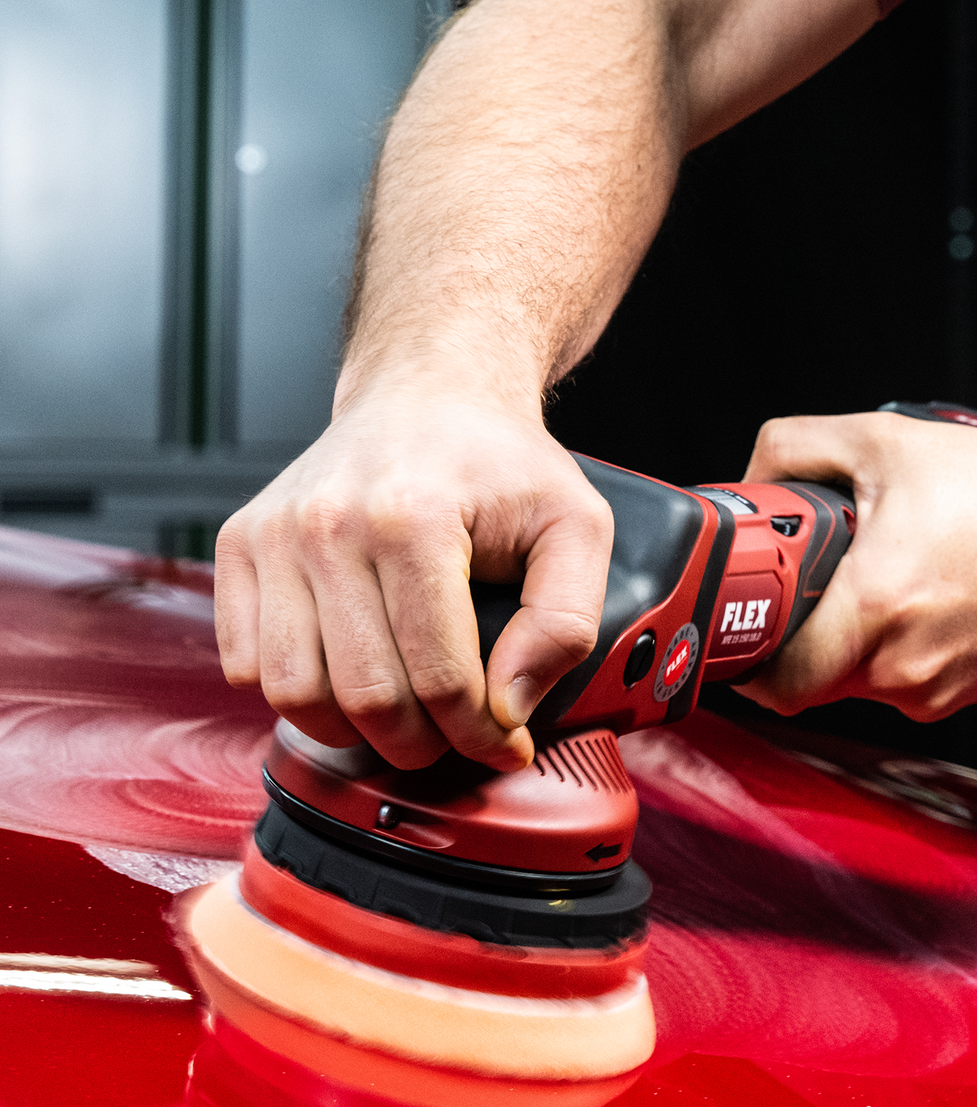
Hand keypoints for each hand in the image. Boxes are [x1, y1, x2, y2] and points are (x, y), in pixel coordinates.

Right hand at [213, 377, 612, 769]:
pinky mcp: (241, 542)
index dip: (479, 733)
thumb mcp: (575, 523)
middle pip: (364, 695)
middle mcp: (330, 524)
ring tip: (400, 713)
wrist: (428, 391)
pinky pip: (245, 662)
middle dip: (420, 741)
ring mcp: (275, 533)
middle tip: (452, 737)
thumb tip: (512, 706)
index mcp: (415, 518)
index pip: (439, 676)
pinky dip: (292, 691)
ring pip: (293, 692)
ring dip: (350, 727)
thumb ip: (564, 619)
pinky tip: (345, 672)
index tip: (504, 744)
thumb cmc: (498, 459)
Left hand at [736, 411, 976, 717]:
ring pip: (861, 677)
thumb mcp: (885, 441)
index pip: (780, 681)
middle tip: (817, 581)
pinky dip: (900, 643)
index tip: (750, 623)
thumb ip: (797, 447)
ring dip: (856, 635)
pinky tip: (927, 593)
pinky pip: (906, 678)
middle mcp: (903, 667)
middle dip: (805, 631)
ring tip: (886, 574)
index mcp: (875, 610)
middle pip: (815, 676)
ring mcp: (938, 690)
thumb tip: (753, 477)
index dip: (752, 656)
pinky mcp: (967, 695)